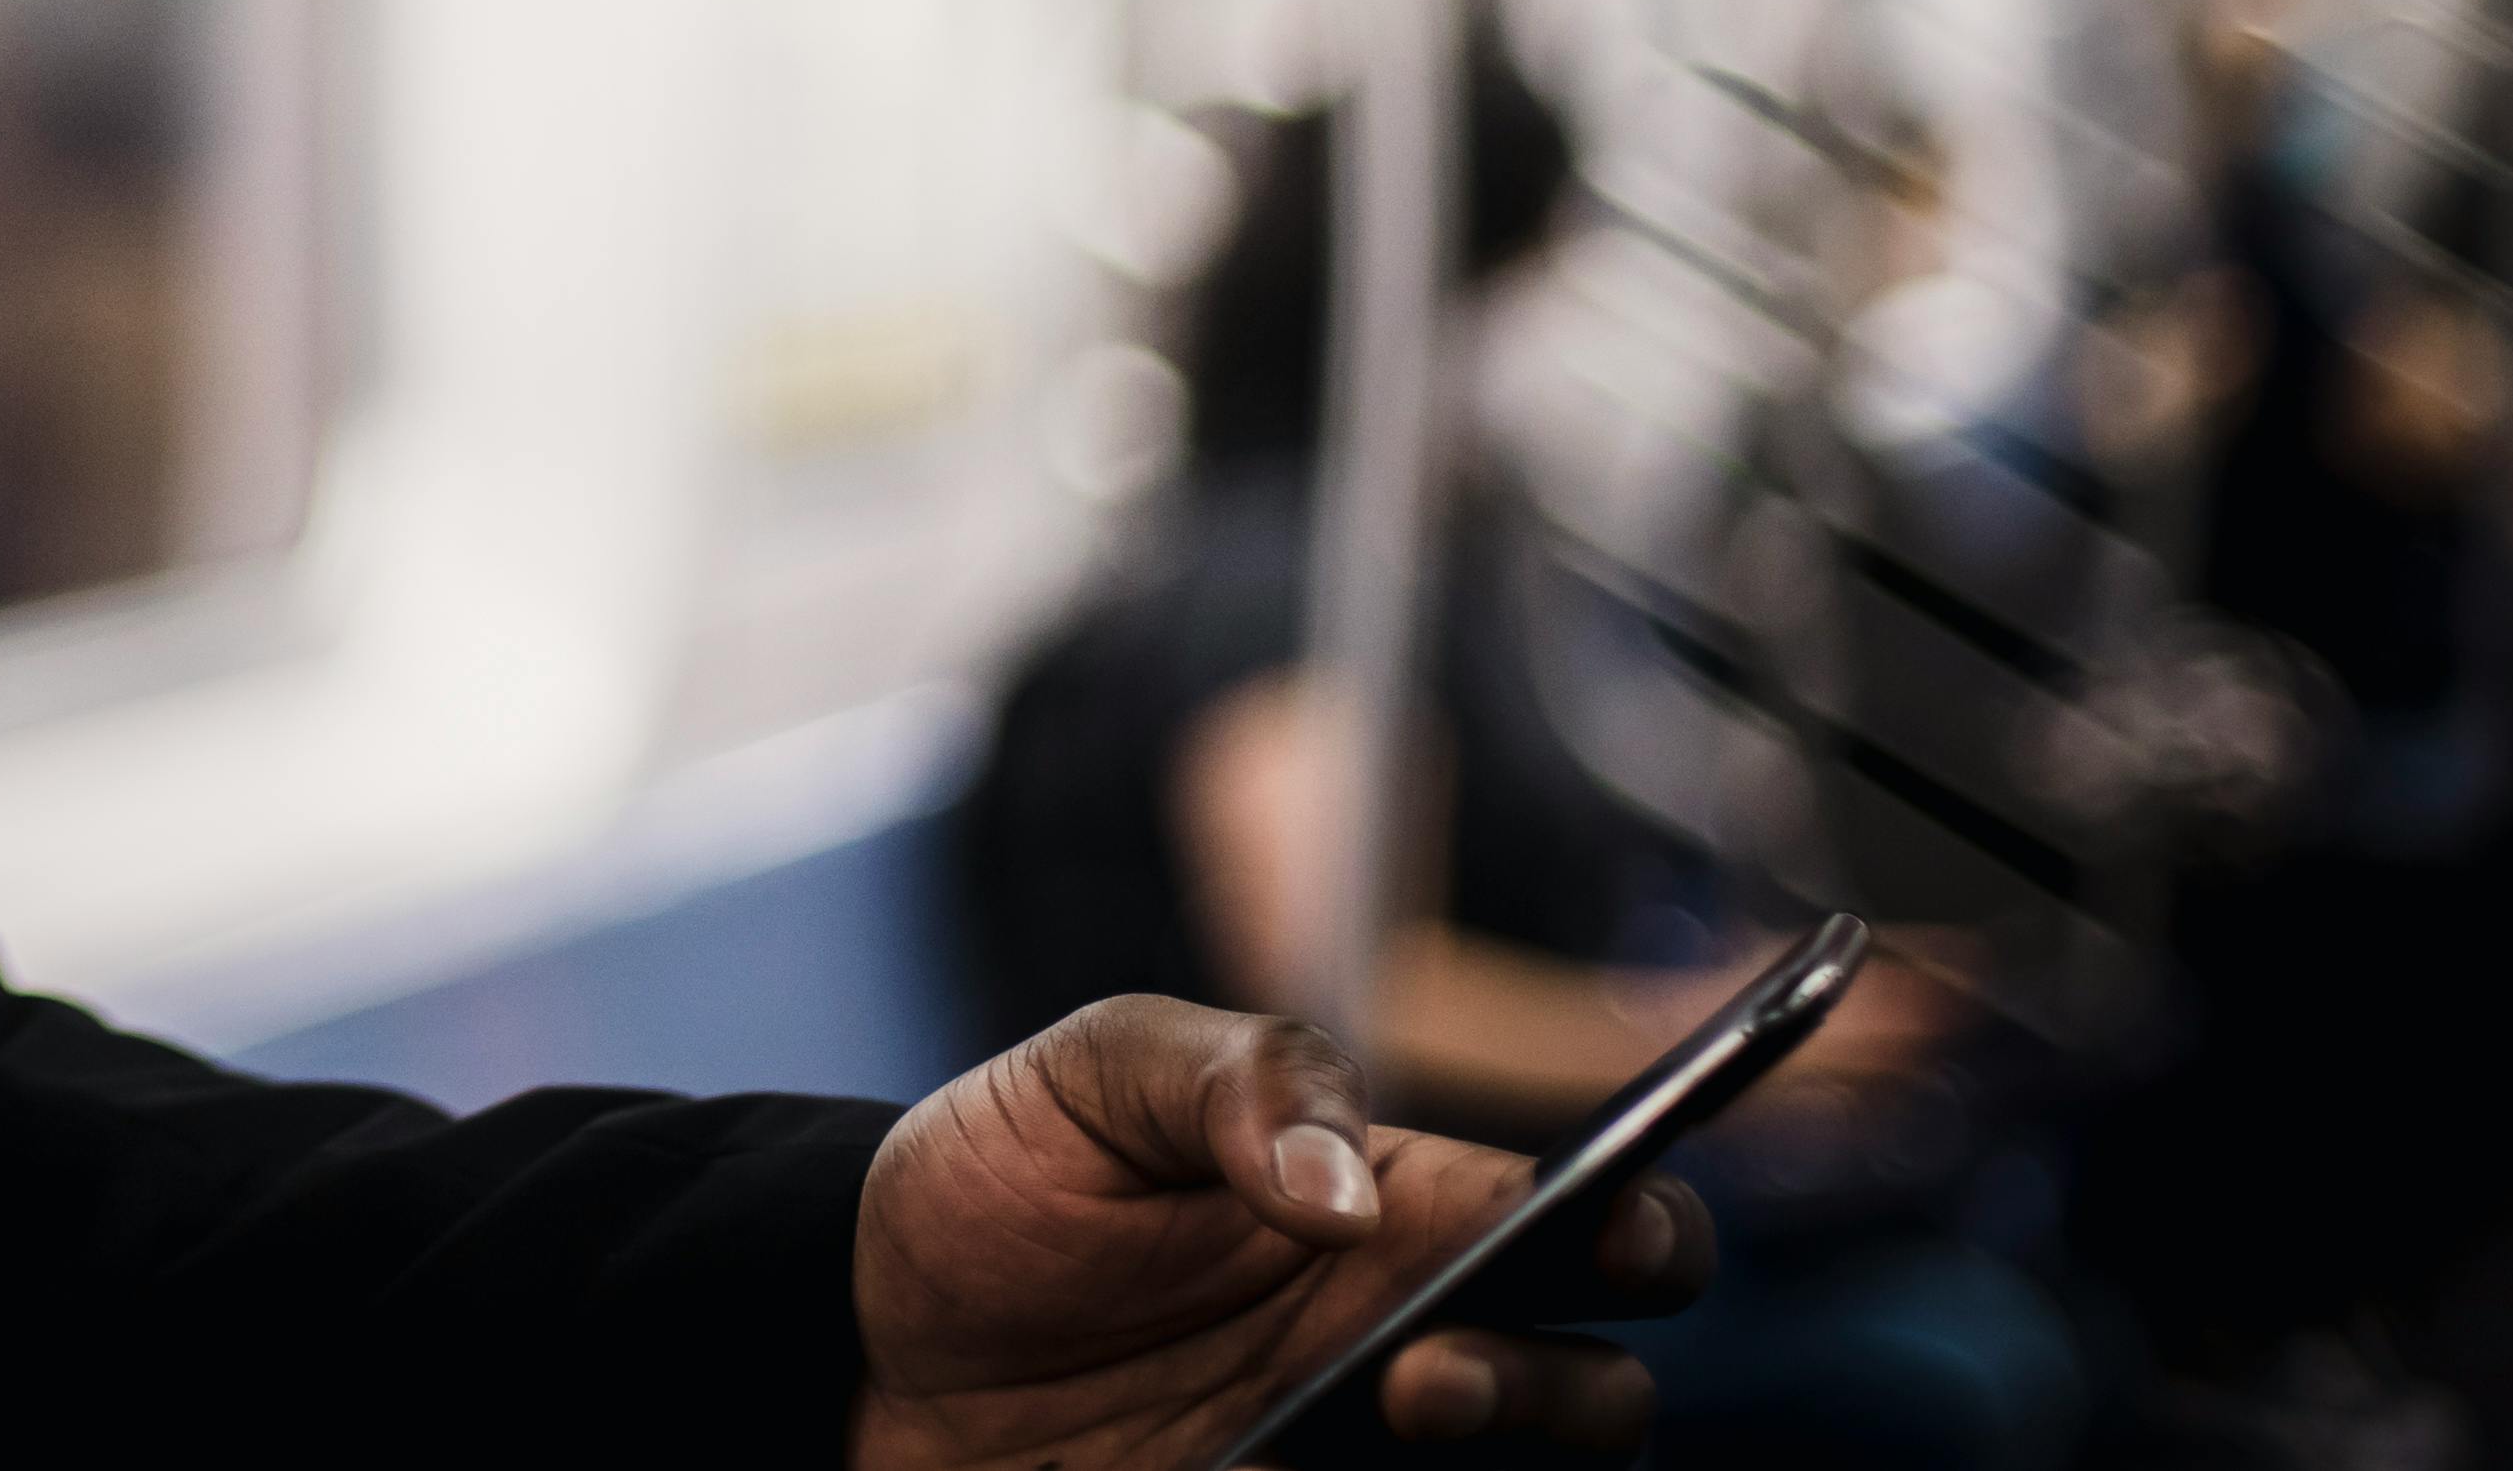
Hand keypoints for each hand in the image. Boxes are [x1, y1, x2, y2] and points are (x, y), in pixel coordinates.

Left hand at [852, 995, 1704, 1470]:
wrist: (864, 1328)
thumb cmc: (1000, 1183)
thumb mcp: (1089, 1078)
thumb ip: (1231, 1082)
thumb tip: (1349, 1188)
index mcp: (1395, 1209)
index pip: (1594, 1228)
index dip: (1648, 1232)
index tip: (1613, 1237)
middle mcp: (1402, 1345)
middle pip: (1596, 1397)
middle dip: (1559, 1389)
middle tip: (1417, 1367)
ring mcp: (1349, 1457)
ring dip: (1491, 1456)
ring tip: (1374, 1415)